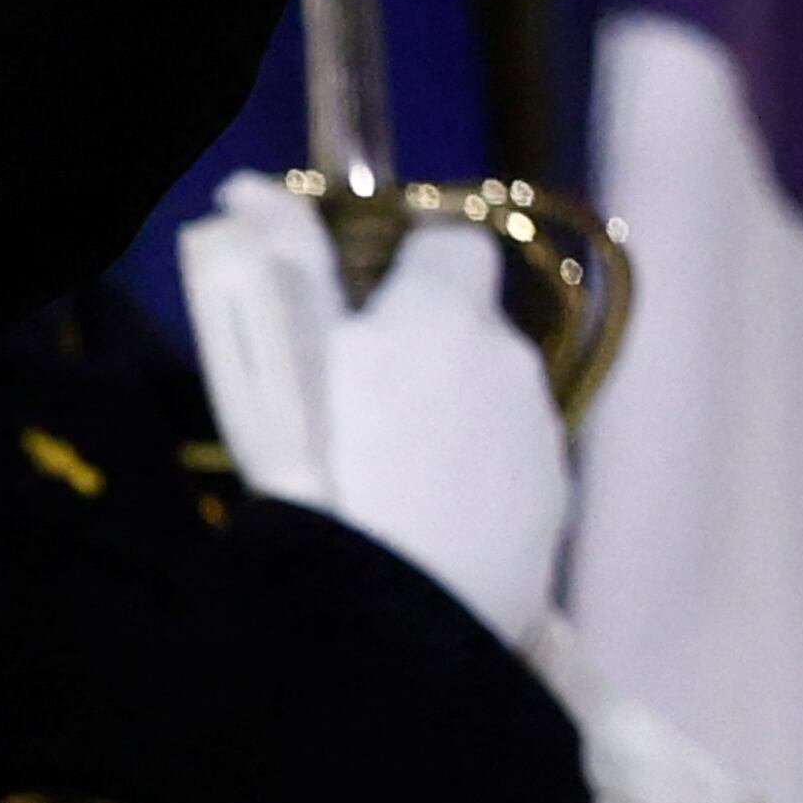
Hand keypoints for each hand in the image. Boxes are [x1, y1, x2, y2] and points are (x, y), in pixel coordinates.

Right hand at [176, 175, 567, 643]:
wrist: (389, 616)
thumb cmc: (322, 465)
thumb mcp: (280, 350)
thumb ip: (277, 260)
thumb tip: (251, 186)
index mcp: (448, 314)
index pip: (454, 245)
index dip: (410, 260)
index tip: (362, 295)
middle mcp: (511, 365)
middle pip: (472, 330)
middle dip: (424, 349)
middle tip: (346, 400)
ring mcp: (539, 445)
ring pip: (491, 404)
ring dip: (447, 418)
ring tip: (377, 476)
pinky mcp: (550, 518)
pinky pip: (506, 475)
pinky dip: (468, 484)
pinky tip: (414, 528)